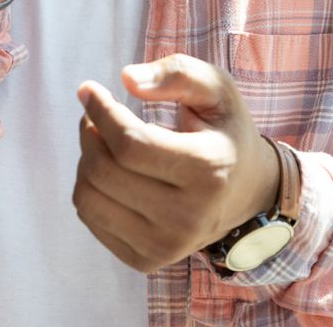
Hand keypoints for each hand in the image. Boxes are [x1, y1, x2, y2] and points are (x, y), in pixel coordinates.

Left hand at [72, 54, 278, 272]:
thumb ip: (176, 72)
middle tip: (96, 114)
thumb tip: (127, 79)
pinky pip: (90, 217)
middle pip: (103, 170)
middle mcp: (188, 217)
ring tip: (105, 142)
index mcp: (209, 171)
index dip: (100, 111)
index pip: (130, 145)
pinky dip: (91, 186)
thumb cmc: (223, 129)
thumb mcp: (215, 87)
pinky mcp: (146, 260)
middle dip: (89, 131)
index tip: (88, 89)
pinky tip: (114, 171)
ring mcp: (166, 247)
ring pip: (88, 197)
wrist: (246, 190)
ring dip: (85, 159)